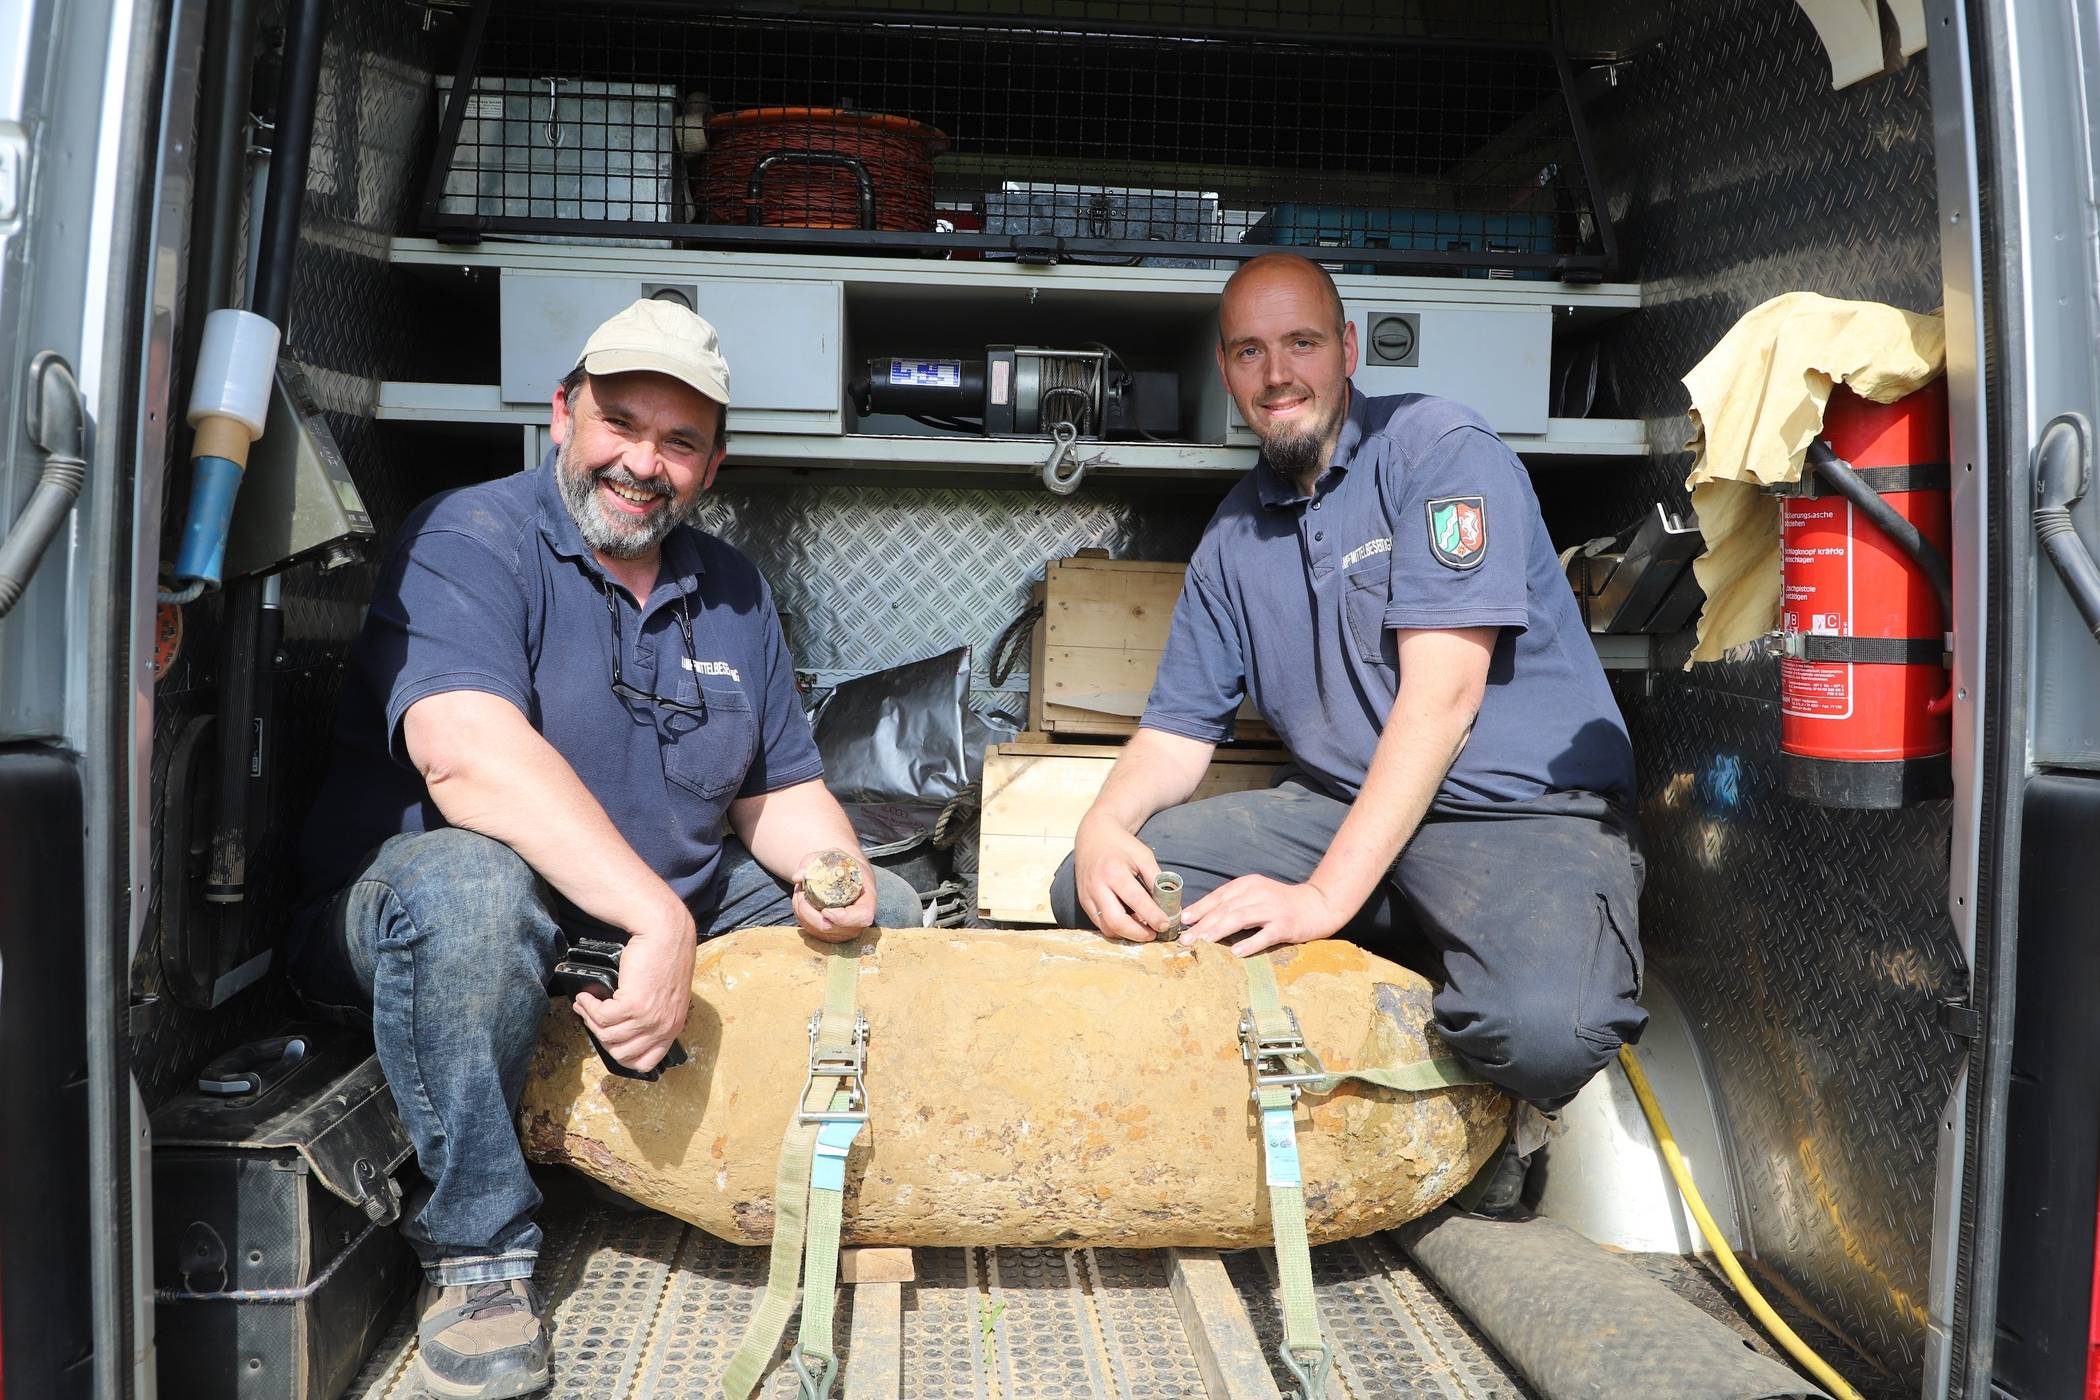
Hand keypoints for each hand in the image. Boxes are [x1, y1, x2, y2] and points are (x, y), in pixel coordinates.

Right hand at [572, 911, 694, 1072]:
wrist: (664, 933)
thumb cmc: (662, 958)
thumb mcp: (665, 996)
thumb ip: (652, 1016)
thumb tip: (620, 1030)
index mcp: (672, 1027)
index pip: (646, 1063)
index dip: (622, 1055)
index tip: (609, 1038)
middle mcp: (663, 1027)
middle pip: (621, 1053)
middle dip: (601, 1036)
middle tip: (592, 1017)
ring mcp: (649, 1018)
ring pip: (607, 1036)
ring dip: (590, 1019)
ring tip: (586, 1004)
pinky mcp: (634, 1004)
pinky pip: (601, 1017)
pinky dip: (589, 1007)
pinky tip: (587, 996)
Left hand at [793, 853, 877, 941]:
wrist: (845, 875)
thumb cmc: (842, 865)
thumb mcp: (832, 855)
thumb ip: (814, 860)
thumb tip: (798, 876)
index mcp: (867, 902)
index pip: (862, 918)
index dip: (843, 918)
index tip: (825, 909)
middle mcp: (857, 922)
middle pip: (830, 928)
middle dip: (808, 911)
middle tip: (800, 891)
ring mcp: (842, 931)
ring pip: (815, 930)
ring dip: (801, 911)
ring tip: (800, 892)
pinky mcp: (829, 935)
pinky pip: (810, 930)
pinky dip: (800, 916)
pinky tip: (801, 901)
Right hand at [1071, 815, 1173, 941]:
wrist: (1093, 835)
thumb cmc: (1122, 845)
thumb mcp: (1144, 856)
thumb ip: (1156, 879)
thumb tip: (1169, 905)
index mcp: (1114, 872)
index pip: (1137, 902)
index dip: (1154, 917)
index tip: (1167, 924)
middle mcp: (1097, 886)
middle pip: (1116, 922)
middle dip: (1138, 934)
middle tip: (1154, 934)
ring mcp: (1087, 895)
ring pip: (1106, 927)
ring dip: (1126, 934)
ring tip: (1143, 928)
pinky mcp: (1083, 901)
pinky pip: (1099, 923)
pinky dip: (1115, 928)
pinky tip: (1129, 923)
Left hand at [1179, 876, 1348, 957]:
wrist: (1318, 905)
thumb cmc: (1281, 904)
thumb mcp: (1256, 896)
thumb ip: (1234, 903)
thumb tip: (1203, 919)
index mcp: (1249, 884)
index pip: (1219, 896)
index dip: (1200, 908)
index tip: (1184, 920)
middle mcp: (1259, 893)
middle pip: (1225, 908)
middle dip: (1203, 924)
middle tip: (1186, 939)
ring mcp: (1273, 908)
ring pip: (1240, 918)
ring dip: (1219, 930)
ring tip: (1203, 943)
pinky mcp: (1286, 924)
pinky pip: (1265, 934)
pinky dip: (1250, 943)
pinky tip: (1236, 952)